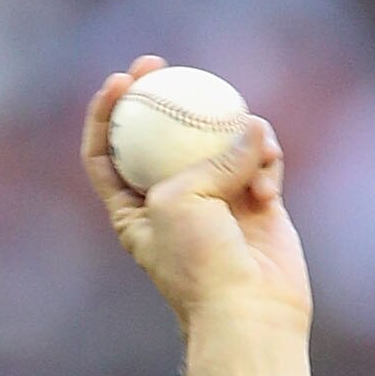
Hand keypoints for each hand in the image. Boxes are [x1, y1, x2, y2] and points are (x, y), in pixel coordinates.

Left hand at [83, 56, 311, 334]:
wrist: (248, 311)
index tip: (119, 82)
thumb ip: (206, 155)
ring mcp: (216, 196)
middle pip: (159, 133)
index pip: (105, 155)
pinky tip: (269, 190)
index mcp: (133, 209)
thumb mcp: (180, 199)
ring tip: (250, 160)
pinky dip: (267, 161)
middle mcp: (171, 199)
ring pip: (220, 136)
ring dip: (235, 135)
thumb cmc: (200, 264)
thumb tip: (249, 130)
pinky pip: (261, 154)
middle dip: (159, 95)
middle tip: (161, 65)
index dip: (104, 114)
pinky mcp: (256, 198)